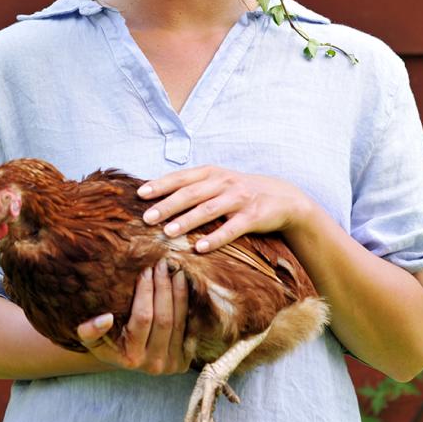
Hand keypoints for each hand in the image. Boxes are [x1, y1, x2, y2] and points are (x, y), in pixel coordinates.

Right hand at [77, 258, 191, 374]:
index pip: (143, 318)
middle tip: (163, 264)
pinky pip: (191, 328)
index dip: (146, 292)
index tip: (146, 270)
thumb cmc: (106, 341)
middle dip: (164, 287)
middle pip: (164, 318)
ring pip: (180, 322)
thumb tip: (106, 319)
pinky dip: (190, 306)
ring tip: (176, 271)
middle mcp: (152, 364)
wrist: (125, 358)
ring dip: (179, 293)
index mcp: (130, 358)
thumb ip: (89, 330)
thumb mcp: (90, 338)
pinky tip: (185, 287)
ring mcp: (172, 364)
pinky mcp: (185, 361)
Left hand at [137, 165, 312, 251]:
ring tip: (168, 233)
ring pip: (208, 209)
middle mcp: (224, 182)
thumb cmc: (240, 191)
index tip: (140, 194)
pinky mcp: (253, 216)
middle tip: (147, 218)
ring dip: (187, 221)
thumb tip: (157, 195)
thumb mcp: (218, 182)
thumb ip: (194, 186)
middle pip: (191, 194)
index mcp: (211, 173)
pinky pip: (232, 228)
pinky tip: (200, 248)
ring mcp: (239, 198)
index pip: (181, 178)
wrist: (282, 197)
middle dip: (167, 206)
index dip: (161, 185)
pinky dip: (215, 238)